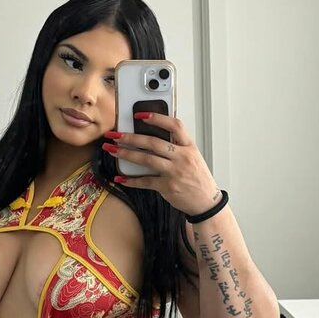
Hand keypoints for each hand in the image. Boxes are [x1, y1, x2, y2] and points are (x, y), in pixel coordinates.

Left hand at [102, 112, 221, 216]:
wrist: (206, 202)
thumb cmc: (198, 179)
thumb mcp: (193, 157)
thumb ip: (176, 147)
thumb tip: (152, 138)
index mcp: (189, 147)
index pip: (174, 126)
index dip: (157, 118)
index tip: (140, 115)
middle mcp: (182, 158)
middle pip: (153, 142)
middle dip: (130, 137)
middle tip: (115, 135)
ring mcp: (174, 172)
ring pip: (147, 159)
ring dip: (126, 154)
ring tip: (112, 150)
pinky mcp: (168, 187)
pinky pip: (146, 181)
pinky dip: (131, 180)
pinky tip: (120, 178)